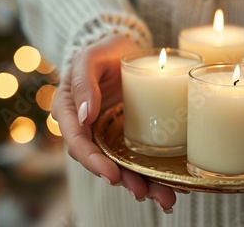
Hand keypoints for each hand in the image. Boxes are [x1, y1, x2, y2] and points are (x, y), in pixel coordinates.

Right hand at [52, 34, 176, 211]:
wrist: (122, 46)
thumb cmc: (102, 48)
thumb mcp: (90, 57)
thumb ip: (83, 82)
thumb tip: (83, 115)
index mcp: (70, 112)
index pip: (78, 143)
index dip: (93, 162)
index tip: (112, 174)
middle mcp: (89, 128)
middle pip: (102, 161)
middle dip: (124, 180)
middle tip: (145, 193)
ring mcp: (109, 133)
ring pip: (123, 163)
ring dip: (142, 182)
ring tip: (166, 197)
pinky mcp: (129, 133)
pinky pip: (138, 154)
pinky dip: (153, 170)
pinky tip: (172, 181)